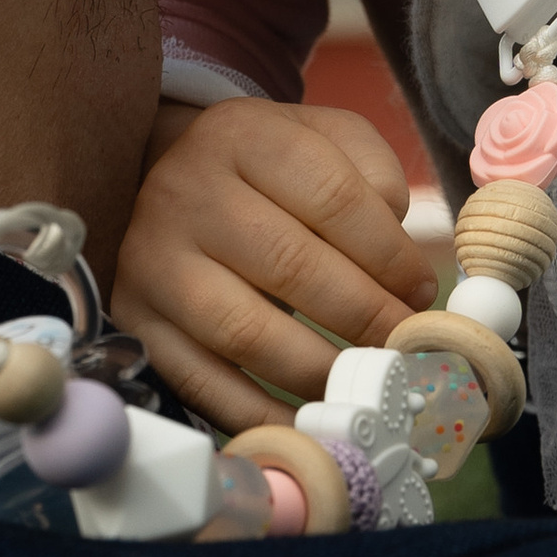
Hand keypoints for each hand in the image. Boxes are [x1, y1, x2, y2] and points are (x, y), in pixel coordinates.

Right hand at [114, 94, 440, 431]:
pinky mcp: (134, 319)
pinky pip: (199, 381)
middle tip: (402, 343)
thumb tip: (401, 256)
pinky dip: (257, 411)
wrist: (170, 175)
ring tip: (362, 381)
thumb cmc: (268, 168)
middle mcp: (188, 194)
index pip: (333, 196)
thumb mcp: (324, 138)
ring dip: (318, 369)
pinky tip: (304, 419)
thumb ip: (375, 174)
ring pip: (245, 332)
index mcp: (244, 137)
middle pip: (291, 266)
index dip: (390, 253)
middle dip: (364, 316)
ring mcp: (154, 261)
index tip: (422, 291)